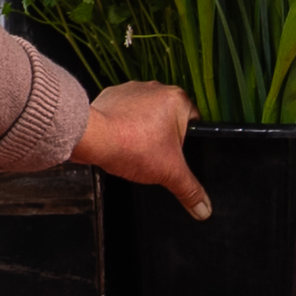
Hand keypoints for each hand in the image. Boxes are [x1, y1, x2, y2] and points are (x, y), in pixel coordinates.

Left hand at [75, 82, 208, 217]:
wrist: (92, 138)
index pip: (194, 123)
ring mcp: (132, 90)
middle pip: (169, 120)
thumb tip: (203, 207)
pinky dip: (123, 126)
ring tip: (137, 150)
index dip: (187, 144)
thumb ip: (190, 191)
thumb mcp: (169, 173)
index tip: (176, 156)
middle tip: (155, 155)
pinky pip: (124, 113)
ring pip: (146, 115)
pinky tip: (121, 142)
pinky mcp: (112, 96)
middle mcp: (156, 88)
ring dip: (143, 131)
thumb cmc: (129, 146)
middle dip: (163, 139)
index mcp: (178, 99)